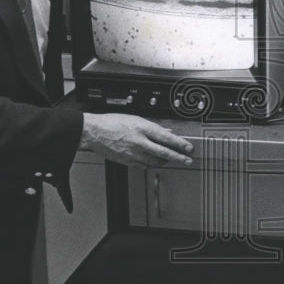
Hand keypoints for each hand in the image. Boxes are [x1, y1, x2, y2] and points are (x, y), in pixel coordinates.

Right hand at [79, 112, 193, 166]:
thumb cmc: (112, 122)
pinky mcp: (128, 161)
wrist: (94, 132)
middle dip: (179, 157)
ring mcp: (134, 154)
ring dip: (167, 161)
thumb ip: (153, 127)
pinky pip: (145, 165)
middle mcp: (139, 142)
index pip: (166, 138)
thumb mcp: (136, 119)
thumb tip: (166, 131)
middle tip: (188, 160)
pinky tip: (158, 162)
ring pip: (156, 161)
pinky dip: (154, 164)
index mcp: (142, 128)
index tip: (188, 147)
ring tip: (174, 159)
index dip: (179, 144)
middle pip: (164, 152)